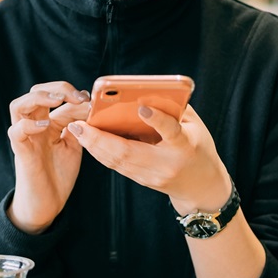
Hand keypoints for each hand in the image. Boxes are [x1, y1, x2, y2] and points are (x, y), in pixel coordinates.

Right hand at [7, 81, 90, 232]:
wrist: (48, 204)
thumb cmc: (59, 176)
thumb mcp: (74, 146)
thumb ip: (78, 126)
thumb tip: (86, 106)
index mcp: (48, 123)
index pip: (55, 97)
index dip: (73, 94)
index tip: (91, 100)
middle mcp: (34, 126)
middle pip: (35, 93)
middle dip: (57, 88)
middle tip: (78, 97)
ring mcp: (26, 138)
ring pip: (18, 106)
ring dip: (39, 97)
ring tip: (58, 101)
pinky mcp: (21, 152)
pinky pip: (16, 132)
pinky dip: (29, 124)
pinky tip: (46, 124)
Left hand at [69, 104, 231, 214]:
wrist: (201, 187)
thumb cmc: (198, 147)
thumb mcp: (195, 126)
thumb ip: (174, 108)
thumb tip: (145, 90)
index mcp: (184, 146)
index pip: (171, 132)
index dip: (157, 120)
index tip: (142, 108)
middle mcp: (166, 164)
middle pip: (130, 151)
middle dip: (101, 138)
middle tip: (80, 124)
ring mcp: (152, 176)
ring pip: (118, 161)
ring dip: (94, 146)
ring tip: (77, 130)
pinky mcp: (142, 181)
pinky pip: (117, 165)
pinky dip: (100, 152)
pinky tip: (87, 140)